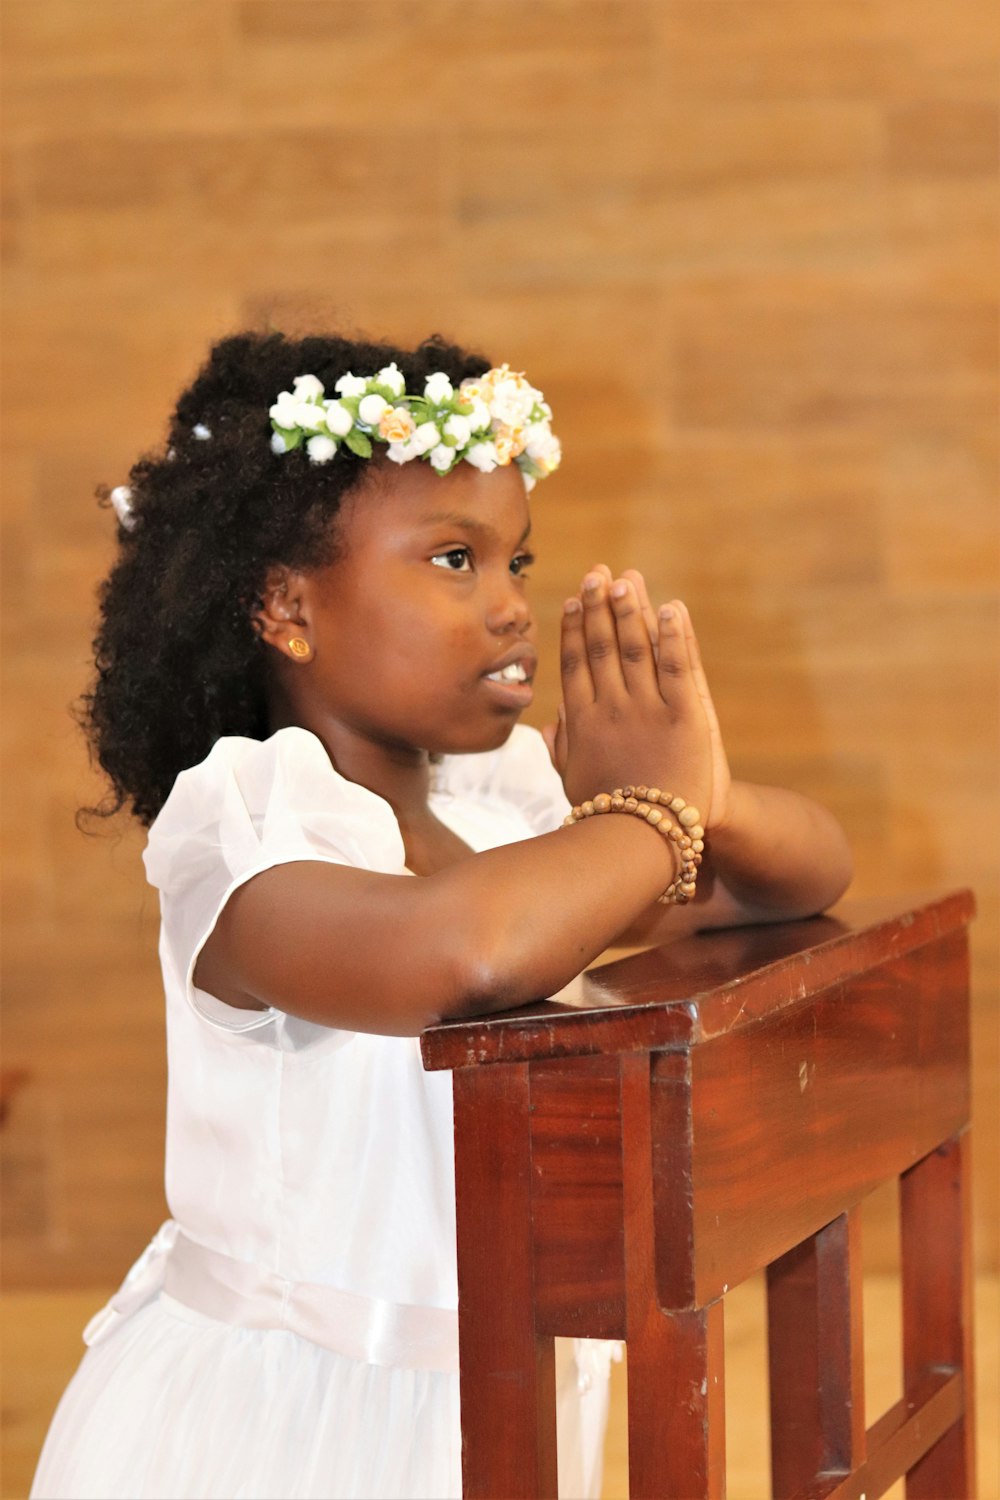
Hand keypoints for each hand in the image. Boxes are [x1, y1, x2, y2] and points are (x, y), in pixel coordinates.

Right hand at [541, 570, 712, 823]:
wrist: (645, 838)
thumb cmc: (605, 815)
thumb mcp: (573, 782)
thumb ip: (561, 749)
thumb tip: (550, 723)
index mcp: (582, 722)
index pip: (575, 664)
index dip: (575, 629)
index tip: (575, 600)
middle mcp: (611, 708)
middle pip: (603, 647)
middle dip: (600, 606)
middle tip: (598, 573)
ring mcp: (647, 710)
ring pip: (636, 649)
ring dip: (631, 611)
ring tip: (627, 580)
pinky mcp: (684, 716)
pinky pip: (679, 667)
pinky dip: (674, 636)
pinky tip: (671, 608)